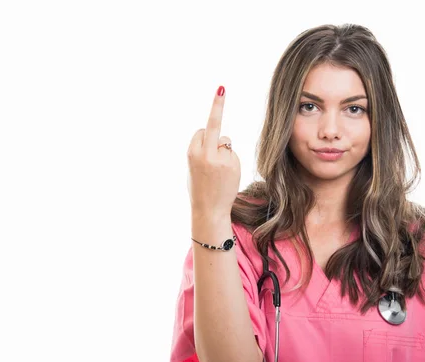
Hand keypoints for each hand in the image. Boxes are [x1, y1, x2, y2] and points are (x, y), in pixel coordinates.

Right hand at [187, 86, 240, 218]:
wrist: (209, 210)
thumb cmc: (200, 188)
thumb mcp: (193, 167)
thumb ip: (202, 150)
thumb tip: (217, 136)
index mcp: (191, 152)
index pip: (202, 131)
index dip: (205, 134)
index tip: (219, 92)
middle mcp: (205, 153)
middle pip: (214, 125)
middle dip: (217, 106)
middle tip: (221, 88)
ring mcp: (220, 158)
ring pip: (226, 141)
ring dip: (224, 150)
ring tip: (219, 171)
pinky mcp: (233, 164)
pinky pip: (233, 153)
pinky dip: (231, 160)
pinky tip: (226, 174)